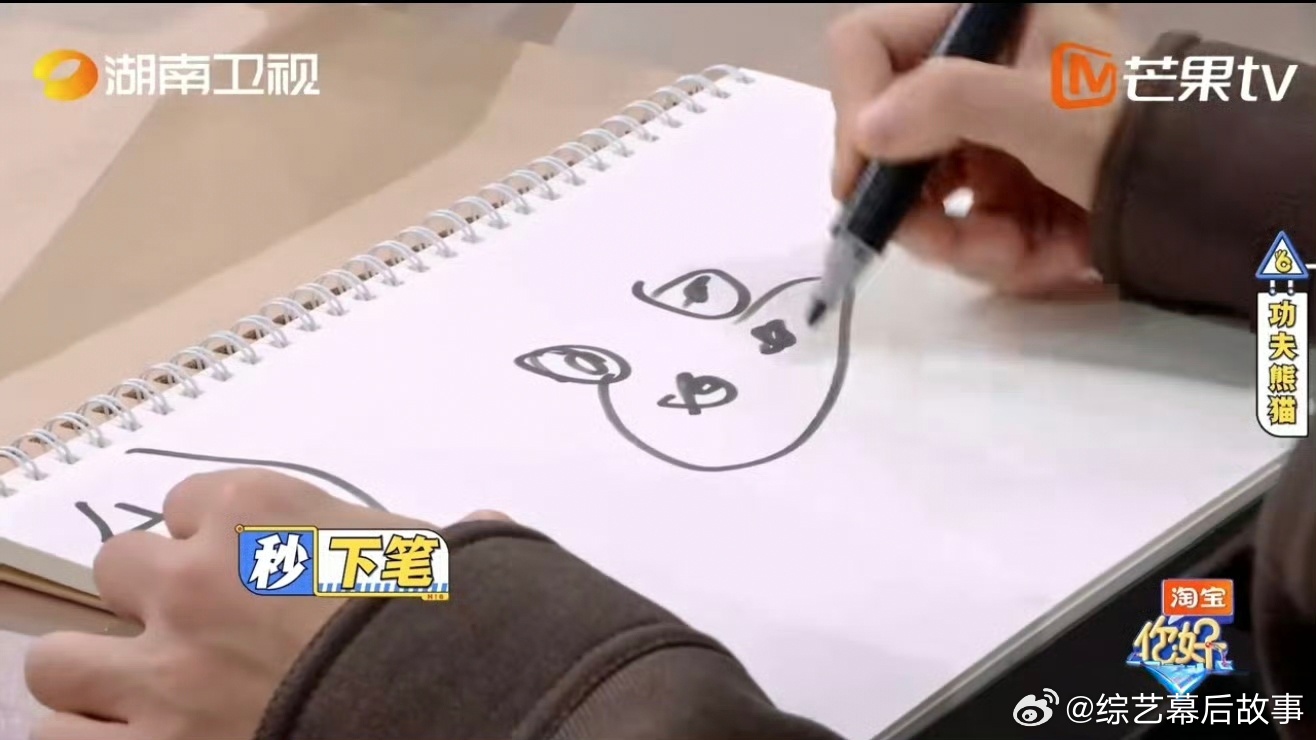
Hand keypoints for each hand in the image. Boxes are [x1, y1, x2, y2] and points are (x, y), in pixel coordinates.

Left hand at [24, 468, 508, 739]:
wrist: (439, 701)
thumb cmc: (444, 619)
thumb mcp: (445, 555)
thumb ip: (431, 538)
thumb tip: (487, 521)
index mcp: (255, 510)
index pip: (188, 502)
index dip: (217, 538)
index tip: (249, 566)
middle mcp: (191, 577)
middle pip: (117, 567)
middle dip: (150, 599)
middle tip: (195, 632)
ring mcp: (159, 668)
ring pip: (59, 662)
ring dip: (98, 681)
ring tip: (142, 700)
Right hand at [828, 3, 1129, 296]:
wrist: (1209, 195)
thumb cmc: (1132, 129)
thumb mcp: (1045, 106)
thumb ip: (950, 101)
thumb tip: (866, 132)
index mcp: (979, 21)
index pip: (868, 46)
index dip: (854, 109)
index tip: (864, 180)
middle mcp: (969, 74)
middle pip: (884, 138)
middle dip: (916, 205)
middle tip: (943, 243)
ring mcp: (981, 135)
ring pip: (917, 199)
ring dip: (961, 243)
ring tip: (1020, 256)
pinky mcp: (998, 187)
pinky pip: (957, 229)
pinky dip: (993, 257)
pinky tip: (1046, 258)